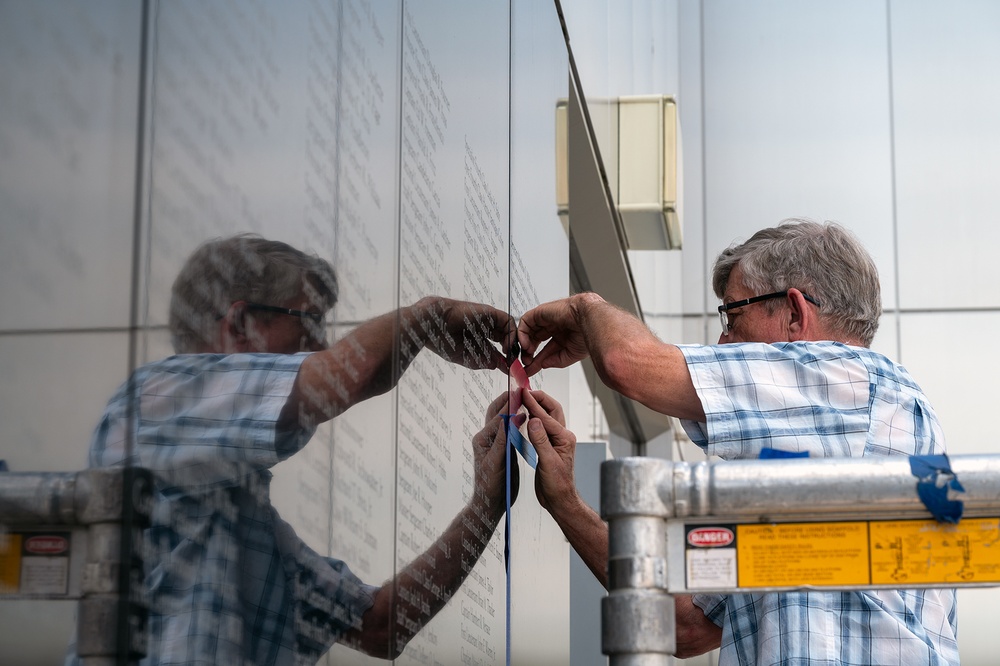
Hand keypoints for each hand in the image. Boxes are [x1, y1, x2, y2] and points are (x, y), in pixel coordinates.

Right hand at [415, 297, 515, 371]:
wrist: (432, 325)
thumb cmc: (443, 340)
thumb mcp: (465, 356)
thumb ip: (482, 361)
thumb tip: (498, 366)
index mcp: (476, 337)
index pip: (497, 348)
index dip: (504, 359)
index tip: (508, 370)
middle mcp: (484, 327)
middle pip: (505, 338)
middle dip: (511, 351)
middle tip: (512, 363)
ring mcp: (487, 319)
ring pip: (508, 329)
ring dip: (513, 343)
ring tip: (509, 356)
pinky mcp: (490, 312)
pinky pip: (507, 321)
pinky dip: (511, 334)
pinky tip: (506, 347)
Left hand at [472, 392, 521, 521]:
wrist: (491, 503)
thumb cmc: (491, 486)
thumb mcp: (497, 462)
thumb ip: (503, 439)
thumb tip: (510, 417)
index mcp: (483, 439)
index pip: (498, 416)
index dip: (510, 403)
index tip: (522, 392)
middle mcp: (486, 438)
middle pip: (496, 411)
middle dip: (508, 398)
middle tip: (522, 387)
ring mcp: (494, 442)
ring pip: (502, 418)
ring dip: (512, 406)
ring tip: (525, 396)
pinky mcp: (501, 448)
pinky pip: (508, 428)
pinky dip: (516, 419)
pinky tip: (525, 416)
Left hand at [517, 294, 599, 376]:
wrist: (590, 320)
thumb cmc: (588, 332)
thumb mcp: (571, 354)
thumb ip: (556, 361)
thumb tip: (543, 365)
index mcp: (562, 336)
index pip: (545, 350)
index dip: (536, 361)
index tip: (529, 370)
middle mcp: (553, 327)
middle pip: (534, 340)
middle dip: (528, 354)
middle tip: (526, 363)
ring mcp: (547, 319)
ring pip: (528, 331)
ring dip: (524, 344)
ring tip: (527, 354)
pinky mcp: (540, 312)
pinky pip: (526, 321)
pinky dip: (522, 333)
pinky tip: (526, 344)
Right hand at [521, 389, 576, 513]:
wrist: (559, 500)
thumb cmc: (557, 485)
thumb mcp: (548, 463)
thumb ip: (541, 440)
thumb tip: (534, 419)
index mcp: (564, 438)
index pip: (546, 416)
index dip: (533, 403)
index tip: (521, 392)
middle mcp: (562, 436)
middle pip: (552, 409)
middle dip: (539, 398)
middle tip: (524, 390)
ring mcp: (556, 441)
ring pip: (547, 416)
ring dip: (537, 406)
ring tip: (523, 399)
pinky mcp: (548, 446)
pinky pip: (541, 427)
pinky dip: (533, 418)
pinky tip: (525, 417)